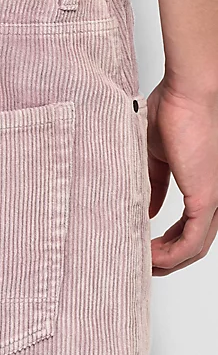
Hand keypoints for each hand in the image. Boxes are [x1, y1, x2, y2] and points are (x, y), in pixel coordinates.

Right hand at [147, 77, 217, 275]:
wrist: (190, 90)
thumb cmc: (175, 108)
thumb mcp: (157, 154)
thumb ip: (155, 183)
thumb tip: (149, 208)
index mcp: (203, 183)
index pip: (190, 225)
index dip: (168, 242)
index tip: (145, 247)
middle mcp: (214, 196)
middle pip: (194, 244)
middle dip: (168, 259)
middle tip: (144, 265)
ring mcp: (214, 198)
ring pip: (195, 247)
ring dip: (168, 262)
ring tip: (143, 265)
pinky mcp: (207, 198)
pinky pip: (190, 241)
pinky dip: (170, 255)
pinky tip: (151, 258)